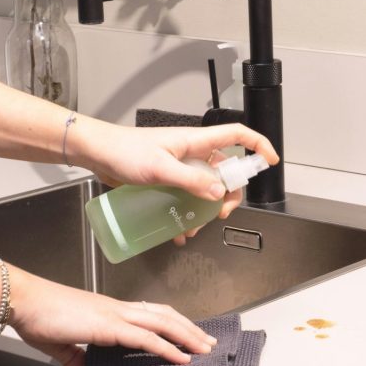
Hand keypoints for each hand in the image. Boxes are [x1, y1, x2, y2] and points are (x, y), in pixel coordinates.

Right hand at [10, 268, 216, 365]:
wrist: (24, 301)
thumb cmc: (38, 316)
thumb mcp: (62, 344)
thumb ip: (77, 360)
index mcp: (109, 311)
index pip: (150, 313)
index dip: (173, 323)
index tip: (188, 334)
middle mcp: (117, 309)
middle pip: (165, 315)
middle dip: (189, 329)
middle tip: (208, 342)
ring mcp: (115, 315)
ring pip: (163, 323)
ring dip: (187, 336)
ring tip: (204, 349)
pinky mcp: (108, 326)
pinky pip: (146, 337)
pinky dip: (167, 347)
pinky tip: (180, 357)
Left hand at [72, 121, 279, 229]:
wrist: (97, 154)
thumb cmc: (123, 151)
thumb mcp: (159, 168)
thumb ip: (190, 180)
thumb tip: (218, 192)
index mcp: (195, 142)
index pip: (237, 136)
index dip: (257, 146)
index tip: (269, 162)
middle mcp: (191, 153)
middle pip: (225, 171)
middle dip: (228, 194)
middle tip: (219, 212)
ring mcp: (179, 167)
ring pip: (206, 188)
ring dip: (205, 209)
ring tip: (194, 226)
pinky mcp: (166, 180)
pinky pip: (186, 198)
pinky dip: (186, 215)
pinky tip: (177, 230)